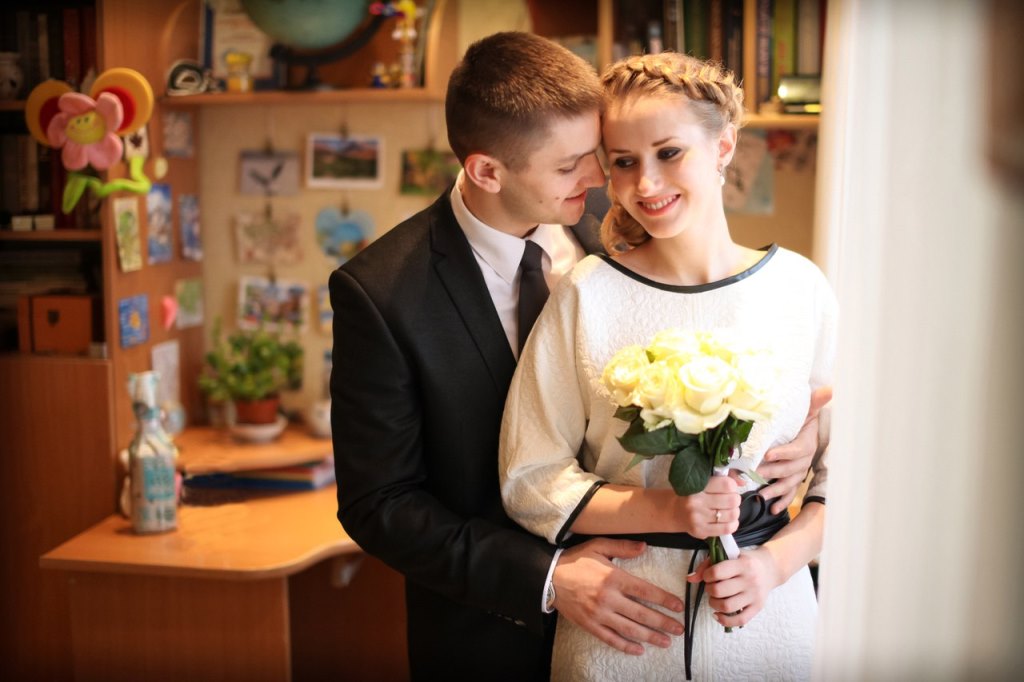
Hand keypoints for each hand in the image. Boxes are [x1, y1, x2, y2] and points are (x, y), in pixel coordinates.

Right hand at [553, 538, 684, 655]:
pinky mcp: (589, 625)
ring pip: (629, 629)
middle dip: (663, 623)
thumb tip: (645, 547)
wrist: (548, 576)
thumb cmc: (575, 559)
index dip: (664, 600)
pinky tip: (639, 650)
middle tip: (679, 629)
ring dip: (650, 637)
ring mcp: (599, 614)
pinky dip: (626, 646)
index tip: (678, 606)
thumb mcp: (598, 545)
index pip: (645, 591)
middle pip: (642, 614)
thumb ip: (622, 546)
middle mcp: (608, 598)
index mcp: (614, 578)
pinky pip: (611, 638)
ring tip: (666, 642)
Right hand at [672, 475, 740, 539]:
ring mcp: (698, 518)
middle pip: (732, 500)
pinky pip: (727, 529)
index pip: (727, 484)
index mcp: (697, 486)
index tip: (729, 489)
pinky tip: (728, 521)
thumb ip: (722, 479)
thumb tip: (742, 482)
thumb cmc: (692, 494)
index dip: (733, 486)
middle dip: (735, 500)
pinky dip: (733, 524)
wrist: (673, 511)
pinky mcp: (700, 531)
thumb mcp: (703, 482)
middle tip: (730, 501)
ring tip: (729, 511)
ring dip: (735, 512)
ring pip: (732, 515)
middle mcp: (696, 501)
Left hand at [686, 547, 778, 628]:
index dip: (706, 575)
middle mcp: (750, 580)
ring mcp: (755, 595)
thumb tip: (690, 578)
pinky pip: (739, 620)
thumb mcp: (728, 555)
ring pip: (727, 607)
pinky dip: (724, 620)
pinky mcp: (757, 607)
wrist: (769, 568)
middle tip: (711, 587)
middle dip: (709, 590)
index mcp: (742, 564)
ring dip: (714, 604)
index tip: (708, 576)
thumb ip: (707, 564)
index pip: (717, 572)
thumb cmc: (744, 560)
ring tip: (714, 598)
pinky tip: (717, 614)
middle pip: (719, 591)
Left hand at [756, 386, 831, 513]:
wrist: (808, 433)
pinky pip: (790, 494)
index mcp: (806, 444)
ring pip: (789, 483)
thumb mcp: (808, 410)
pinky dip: (782, 502)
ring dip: (776, 490)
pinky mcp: (794, 479)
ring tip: (762, 495)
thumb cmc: (804, 421)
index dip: (783, 453)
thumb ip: (815, 401)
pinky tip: (772, 509)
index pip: (797, 450)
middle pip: (790, 469)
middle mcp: (804, 460)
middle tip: (755, 474)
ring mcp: (799, 472)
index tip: (767, 454)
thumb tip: (830, 388)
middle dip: (772, 472)